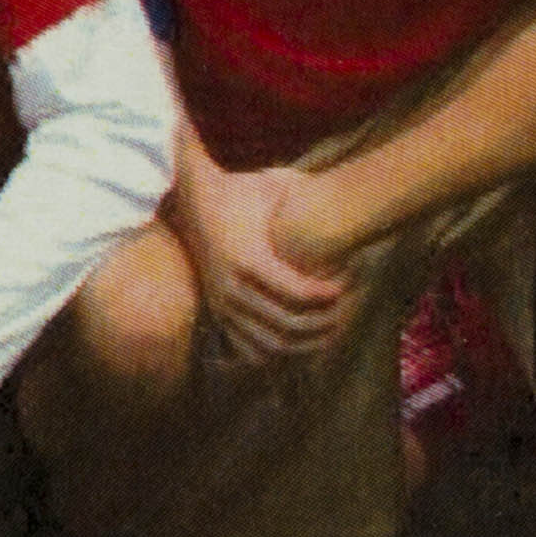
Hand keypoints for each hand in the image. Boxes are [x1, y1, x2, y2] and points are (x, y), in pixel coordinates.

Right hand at [177, 156, 355, 366]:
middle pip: (287, 324)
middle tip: (343, 311)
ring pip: (270, 344)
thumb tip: (344, 195)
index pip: (297, 292)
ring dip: (303, 345)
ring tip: (327, 330)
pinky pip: (248, 348)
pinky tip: (298, 340)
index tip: (344, 285)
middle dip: (321, 323)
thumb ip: (308, 192)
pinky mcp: (218, 312)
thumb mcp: (275, 184)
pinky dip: (276, 352)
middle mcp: (233, 288)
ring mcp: (223, 304)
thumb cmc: (240, 189)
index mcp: (249, 260)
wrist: (191, 199)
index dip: (326, 295)